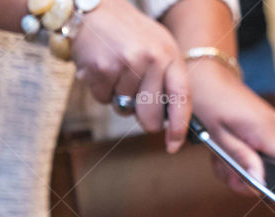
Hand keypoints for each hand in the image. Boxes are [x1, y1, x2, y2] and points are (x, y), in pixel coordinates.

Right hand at [71, 0, 190, 152]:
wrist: (92, 6)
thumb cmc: (127, 32)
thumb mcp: (157, 47)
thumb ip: (166, 79)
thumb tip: (170, 121)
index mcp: (170, 54)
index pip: (182, 98)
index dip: (179, 126)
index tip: (173, 145)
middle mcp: (152, 58)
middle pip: (151, 114)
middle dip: (144, 120)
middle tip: (135, 106)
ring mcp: (127, 63)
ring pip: (124, 107)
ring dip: (117, 98)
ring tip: (115, 70)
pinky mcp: (103, 68)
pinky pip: (103, 98)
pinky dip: (100, 90)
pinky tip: (101, 68)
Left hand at [186, 59, 274, 194]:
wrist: (206, 76)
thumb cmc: (208, 101)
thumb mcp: (219, 136)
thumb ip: (242, 159)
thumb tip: (260, 181)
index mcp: (267, 130)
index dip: (271, 183)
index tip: (247, 182)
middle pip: (273, 171)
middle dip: (245, 176)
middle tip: (222, 166)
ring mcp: (274, 127)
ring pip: (263, 164)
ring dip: (238, 166)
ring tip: (219, 154)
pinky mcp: (267, 127)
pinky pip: (260, 152)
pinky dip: (240, 156)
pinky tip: (226, 148)